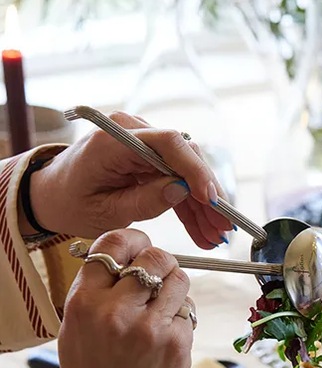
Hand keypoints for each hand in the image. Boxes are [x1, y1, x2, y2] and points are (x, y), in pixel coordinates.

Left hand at [25, 112, 231, 248]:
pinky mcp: (147, 155)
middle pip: (184, 157)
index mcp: (113, 140)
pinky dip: (189, 204)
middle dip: (207, 195)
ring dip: (202, 205)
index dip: (195, 170)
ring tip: (216, 237)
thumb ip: (145, 201)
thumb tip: (183, 189)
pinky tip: (203, 229)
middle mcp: (131, 131)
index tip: (212, 200)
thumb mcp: (106, 213)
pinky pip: (176, 177)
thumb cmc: (70, 203)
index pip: (167, 143)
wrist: (51, 194)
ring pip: (185, 170)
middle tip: (223, 228)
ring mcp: (141, 141)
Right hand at [56, 228, 193, 367]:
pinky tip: (165, 340)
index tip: (140, 245)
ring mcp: (150, 328)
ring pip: (179, 280)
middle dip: (161, 263)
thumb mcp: (76, 329)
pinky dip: (181, 319)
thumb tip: (125, 253)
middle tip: (157, 278)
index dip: (133, 240)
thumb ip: (96, 290)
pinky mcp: (177, 345)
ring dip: (175, 288)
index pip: (114, 244)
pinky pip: (188, 312)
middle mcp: (116, 311)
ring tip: (162, 309)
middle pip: (156, 256)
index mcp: (84, 303)